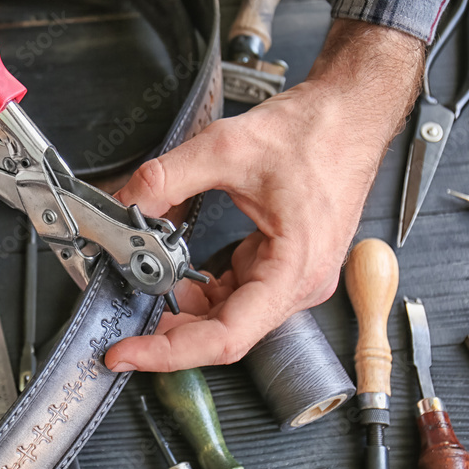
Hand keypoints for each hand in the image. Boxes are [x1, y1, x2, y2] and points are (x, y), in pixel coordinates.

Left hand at [106, 20, 423, 372]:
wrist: (349, 115)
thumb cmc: (317, 133)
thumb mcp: (226, 148)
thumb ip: (166, 179)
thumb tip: (126, 203)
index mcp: (295, 270)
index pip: (226, 337)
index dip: (170, 353)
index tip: (128, 353)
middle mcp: (298, 285)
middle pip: (222, 333)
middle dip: (167, 333)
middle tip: (119, 330)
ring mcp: (291, 279)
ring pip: (225, 317)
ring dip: (181, 310)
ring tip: (140, 296)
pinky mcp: (281, 266)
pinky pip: (233, 294)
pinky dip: (199, 290)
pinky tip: (172, 276)